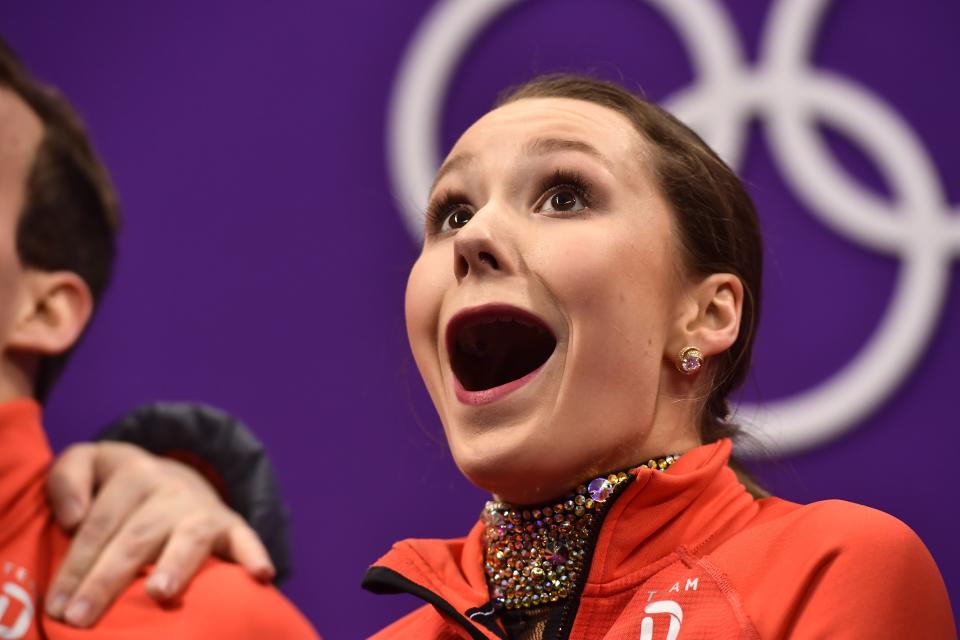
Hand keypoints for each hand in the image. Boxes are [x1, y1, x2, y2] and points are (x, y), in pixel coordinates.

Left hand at [44, 441, 274, 627]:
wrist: (180, 481)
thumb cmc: (122, 488)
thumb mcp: (91, 464)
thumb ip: (66, 479)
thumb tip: (73, 517)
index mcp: (133, 473)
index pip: (99, 524)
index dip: (75, 564)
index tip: (56, 607)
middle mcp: (171, 488)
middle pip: (136, 537)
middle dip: (107, 578)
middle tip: (80, 618)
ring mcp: (203, 509)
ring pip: (188, 538)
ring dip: (175, 565)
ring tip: (159, 592)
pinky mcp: (232, 525)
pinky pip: (246, 539)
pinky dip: (255, 555)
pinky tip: (260, 576)